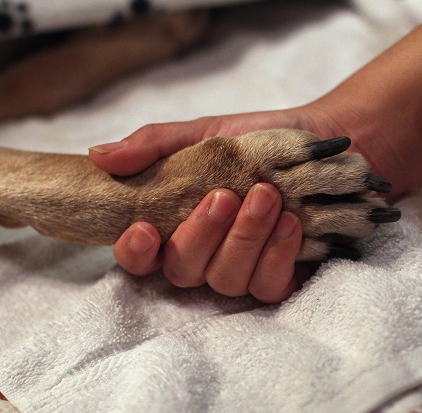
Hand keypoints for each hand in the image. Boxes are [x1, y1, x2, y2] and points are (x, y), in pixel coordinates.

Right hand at [89, 108, 353, 302]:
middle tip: (225, 195)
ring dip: (244, 239)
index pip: (139, 256)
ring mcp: (240, 269)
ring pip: (225, 280)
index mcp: (174, 222)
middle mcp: (202, 253)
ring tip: (267, 196)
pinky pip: (267, 287)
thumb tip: (99, 155)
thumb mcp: (205, 132)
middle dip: (201, 235)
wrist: (322, 142)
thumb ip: (155, 145)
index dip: (134, 252)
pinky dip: (277, 255)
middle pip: (181, 271)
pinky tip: (290, 223)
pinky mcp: (278, 277)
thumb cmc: (256, 139)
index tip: (142, 228)